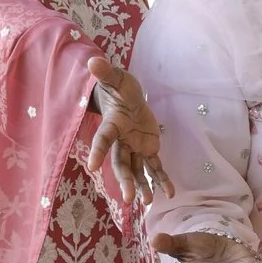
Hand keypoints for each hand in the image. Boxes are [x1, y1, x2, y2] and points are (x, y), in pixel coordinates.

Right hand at [88, 57, 168, 206]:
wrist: (126, 97)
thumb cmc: (119, 88)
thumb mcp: (115, 79)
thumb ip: (106, 73)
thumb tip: (93, 60)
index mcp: (111, 125)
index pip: (103, 140)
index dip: (98, 152)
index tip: (92, 167)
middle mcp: (121, 141)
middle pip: (121, 163)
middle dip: (125, 180)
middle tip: (127, 198)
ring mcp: (134, 147)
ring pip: (137, 169)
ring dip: (142, 185)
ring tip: (147, 202)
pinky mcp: (148, 148)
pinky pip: (155, 166)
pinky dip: (162, 179)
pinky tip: (169, 193)